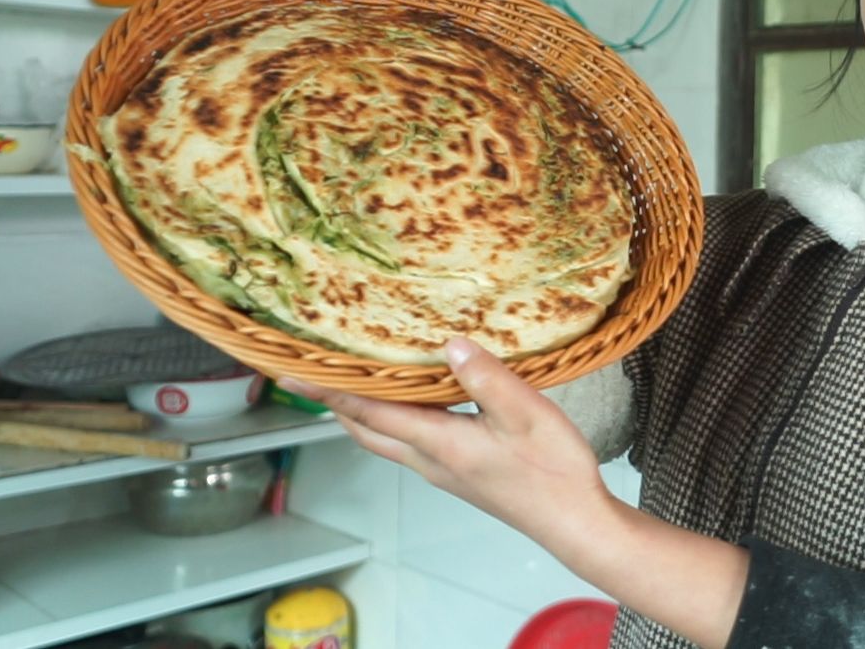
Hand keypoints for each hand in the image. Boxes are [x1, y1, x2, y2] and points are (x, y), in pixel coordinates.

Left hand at [278, 337, 616, 546]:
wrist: (573, 521)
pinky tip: (412, 399)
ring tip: (353, 379)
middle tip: (313, 373)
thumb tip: (449, 344)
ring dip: (362, 411)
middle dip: (335, 402)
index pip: (369, 412)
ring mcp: (444, 470)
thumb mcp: (526, 414)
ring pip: (386, 438)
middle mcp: (430, 460)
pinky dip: (393, 418)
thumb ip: (486, 378)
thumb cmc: (552, 470)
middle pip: (367, 431)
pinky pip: (410, 440)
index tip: (290, 374)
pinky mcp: (460, 472)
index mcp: (439, 443)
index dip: (328, 391)